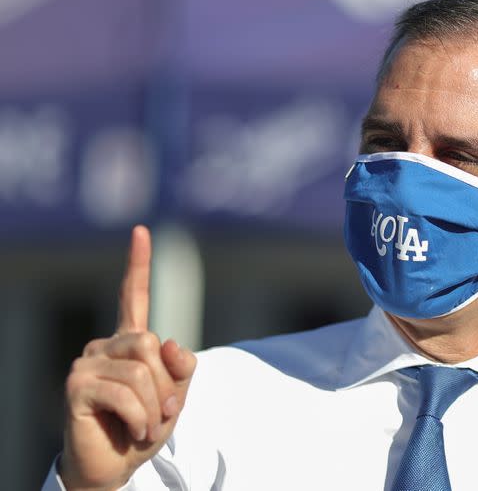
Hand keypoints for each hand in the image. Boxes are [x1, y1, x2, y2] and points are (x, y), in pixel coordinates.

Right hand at [60, 225, 196, 489]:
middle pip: (150, 344)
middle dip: (165, 383)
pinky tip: (135, 431)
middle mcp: (105, 346)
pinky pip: (126, 393)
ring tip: (145, 424)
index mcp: (130, 342)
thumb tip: (169, 341)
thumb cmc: (144, 427)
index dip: (138, 264)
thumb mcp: (175, 395)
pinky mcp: (77, 385)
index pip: (133, 296)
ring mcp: (87, 363)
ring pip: (142, 370)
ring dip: (155, 405)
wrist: (116, 466)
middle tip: (161, 410)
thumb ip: (181, 367)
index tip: (142, 230)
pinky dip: (142, 417)